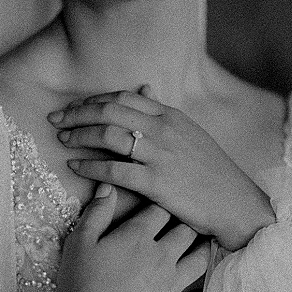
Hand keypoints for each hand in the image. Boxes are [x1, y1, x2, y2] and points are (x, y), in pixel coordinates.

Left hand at [49, 87, 274, 249]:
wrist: (234, 202)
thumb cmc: (210, 170)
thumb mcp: (189, 133)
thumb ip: (162, 112)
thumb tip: (144, 89)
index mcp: (170, 116)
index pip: (123, 97)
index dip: (94, 100)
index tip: (75, 107)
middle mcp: (164, 130)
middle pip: (110, 111)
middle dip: (77, 113)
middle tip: (56, 119)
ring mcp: (160, 155)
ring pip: (108, 136)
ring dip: (80, 136)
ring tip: (63, 140)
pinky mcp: (156, 183)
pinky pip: (114, 171)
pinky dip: (90, 168)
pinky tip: (74, 168)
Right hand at [56, 183, 207, 291]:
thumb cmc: (79, 287)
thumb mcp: (79, 243)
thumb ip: (97, 212)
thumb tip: (109, 185)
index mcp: (138, 237)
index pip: (160, 210)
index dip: (163, 203)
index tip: (165, 202)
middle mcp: (162, 257)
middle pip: (187, 231)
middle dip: (188, 222)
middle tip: (189, 219)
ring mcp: (172, 286)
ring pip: (200, 260)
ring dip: (202, 250)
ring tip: (200, 245)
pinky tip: (197, 288)